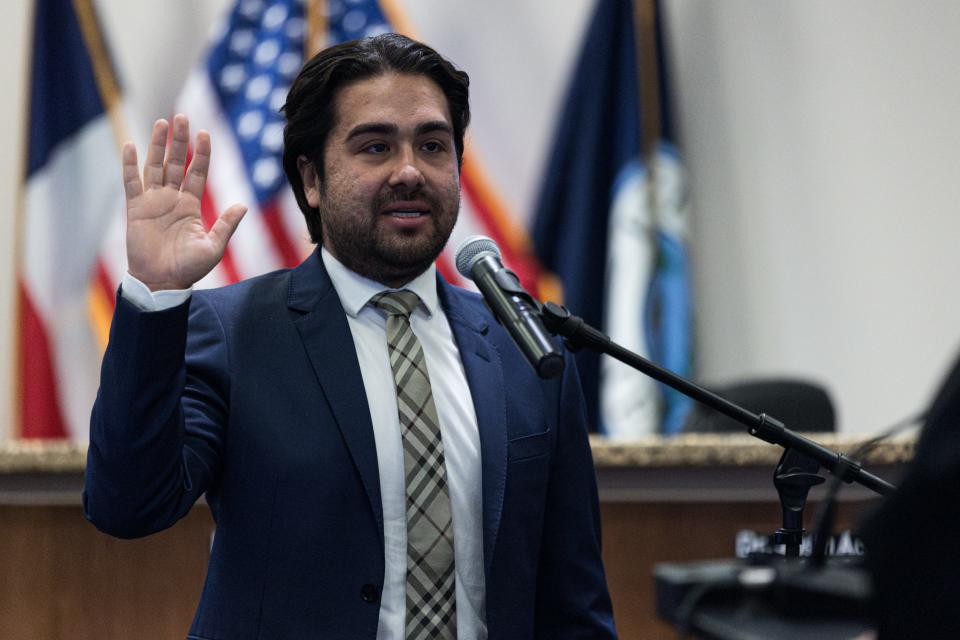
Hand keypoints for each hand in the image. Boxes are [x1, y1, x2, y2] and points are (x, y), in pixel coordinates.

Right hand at [124, 114, 246, 290]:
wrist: (162, 283)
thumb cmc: (188, 268)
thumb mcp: (213, 246)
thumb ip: (226, 224)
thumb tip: (243, 205)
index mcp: (191, 205)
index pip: (197, 173)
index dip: (201, 153)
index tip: (205, 133)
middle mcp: (172, 199)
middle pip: (176, 163)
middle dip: (180, 141)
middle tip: (182, 117)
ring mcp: (152, 202)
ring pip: (155, 167)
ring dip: (158, 145)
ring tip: (162, 123)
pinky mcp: (135, 209)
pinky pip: (131, 183)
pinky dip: (129, 164)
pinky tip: (129, 144)